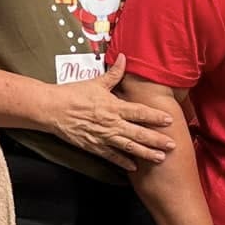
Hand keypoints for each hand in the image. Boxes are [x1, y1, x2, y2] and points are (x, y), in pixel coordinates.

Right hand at [41, 56, 175, 170]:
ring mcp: (103, 137)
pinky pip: (111, 156)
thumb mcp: (96, 82)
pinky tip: (134, 167)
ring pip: (128, 147)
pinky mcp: (93, 146)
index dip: (155, 116)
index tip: (169, 120)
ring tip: (160, 158)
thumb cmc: (73, 94)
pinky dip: (123, 162)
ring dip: (145, 153)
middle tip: (172, 144)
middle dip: (156, 139)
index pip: (139, 112)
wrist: (52, 109)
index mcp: (114, 106)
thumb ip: (114, 73)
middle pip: (138, 133)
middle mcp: (111, 123)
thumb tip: (125, 57)